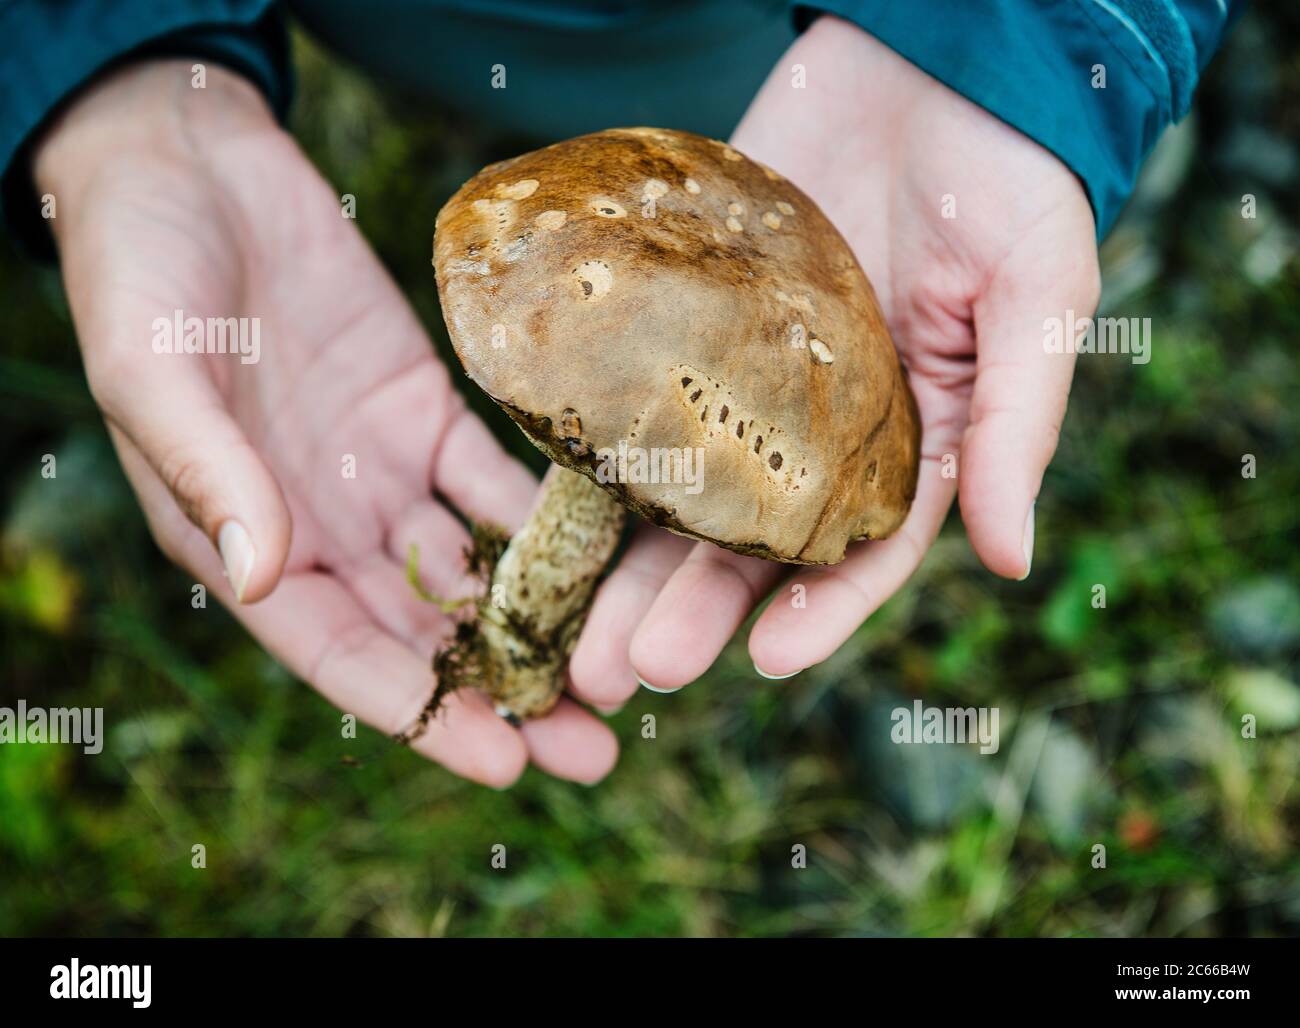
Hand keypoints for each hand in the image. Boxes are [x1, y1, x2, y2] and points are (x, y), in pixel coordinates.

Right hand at [36, 60, 616, 784]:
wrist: (190, 167)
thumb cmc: (140, 274)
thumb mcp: (155, 374)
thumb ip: (209, 471)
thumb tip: (258, 575)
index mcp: (246, 541)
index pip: (340, 649)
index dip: (419, 712)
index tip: (504, 762)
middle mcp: (324, 524)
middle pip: (425, 631)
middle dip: (506, 692)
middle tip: (594, 752)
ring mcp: (381, 471)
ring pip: (473, 569)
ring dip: (544, 622)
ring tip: (622, 675)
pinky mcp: (427, 411)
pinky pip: (496, 477)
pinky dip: (550, 516)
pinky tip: (616, 552)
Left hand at [568, 15, 1099, 697]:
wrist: (922, 67)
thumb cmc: (1003, 181)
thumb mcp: (1037, 300)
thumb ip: (1016, 429)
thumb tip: (1011, 562)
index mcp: (906, 447)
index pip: (859, 555)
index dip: (818, 612)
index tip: (768, 661)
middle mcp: (814, 435)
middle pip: (746, 547)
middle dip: (690, 610)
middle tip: (628, 668)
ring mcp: (740, 386)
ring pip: (675, 494)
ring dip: (624, 567)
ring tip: (573, 636)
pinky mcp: (682, 330)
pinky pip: (629, 402)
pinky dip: (589, 457)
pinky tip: (543, 510)